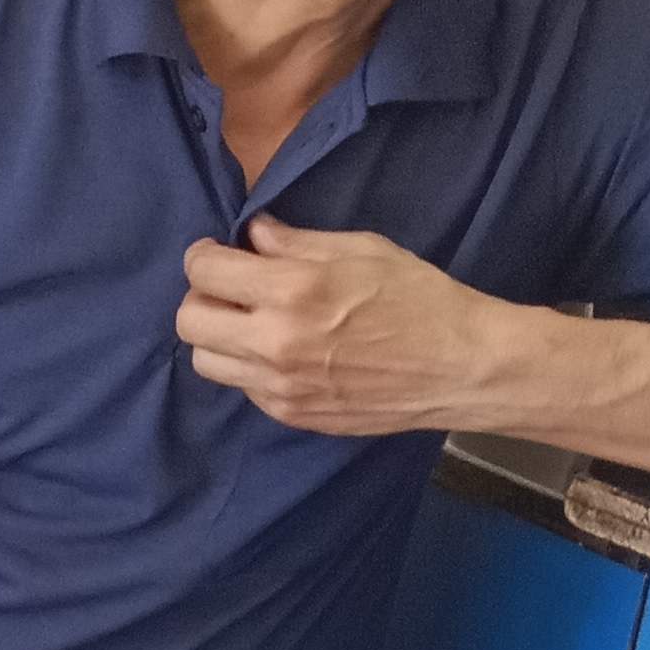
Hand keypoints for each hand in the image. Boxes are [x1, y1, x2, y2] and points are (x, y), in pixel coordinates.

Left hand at [176, 218, 506, 434]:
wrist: (459, 367)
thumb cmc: (419, 298)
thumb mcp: (361, 250)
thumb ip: (297, 243)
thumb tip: (253, 235)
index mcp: (292, 291)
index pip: (204, 272)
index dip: (204, 256)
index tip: (216, 253)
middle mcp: (275, 342)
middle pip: (189, 322)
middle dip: (203, 297)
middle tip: (232, 288)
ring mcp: (279, 386)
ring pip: (206, 361)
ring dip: (219, 336)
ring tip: (253, 322)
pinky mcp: (290, 414)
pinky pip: (242, 387)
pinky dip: (249, 367)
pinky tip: (282, 352)